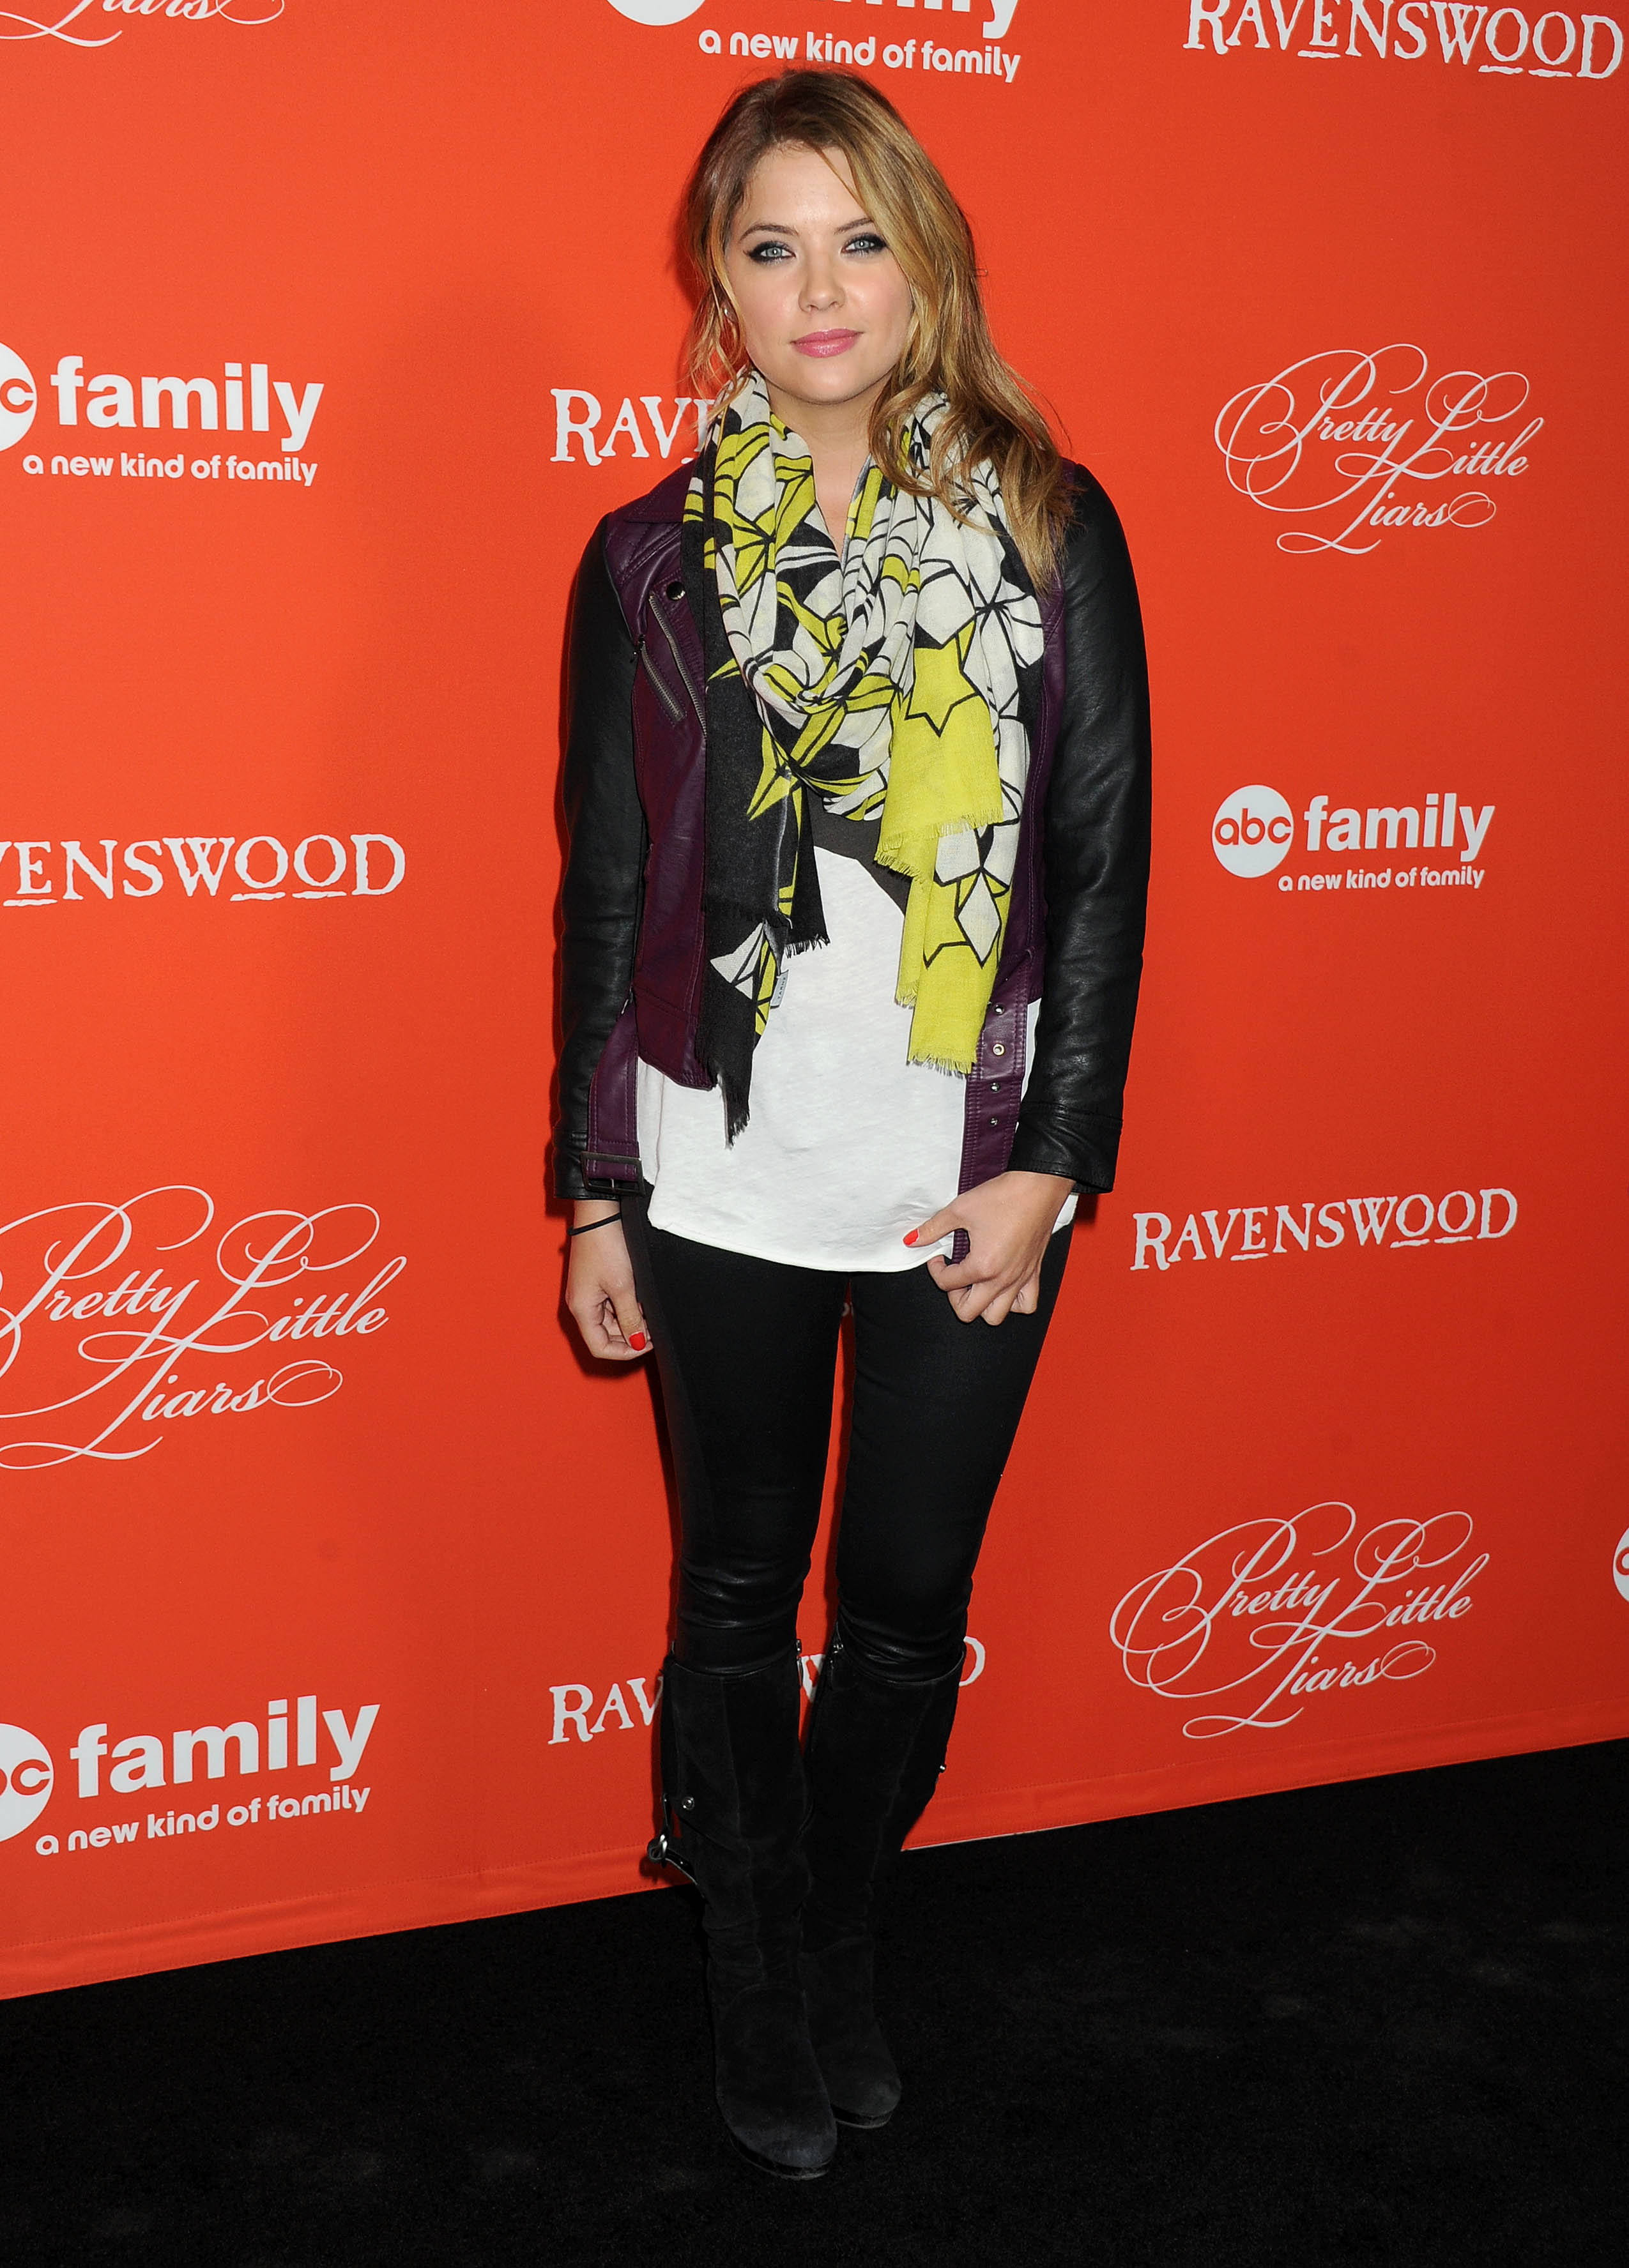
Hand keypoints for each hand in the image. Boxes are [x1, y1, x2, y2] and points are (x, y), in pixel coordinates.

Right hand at [565, 1202, 650, 1361]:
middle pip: (607, 1334)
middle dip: (631, 1333)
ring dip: (631, 1318)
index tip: (649, 1344)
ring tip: (648, 1306)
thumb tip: (637, 1343)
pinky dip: (628, 1304)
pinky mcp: (596, 1281)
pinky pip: (612, 1303)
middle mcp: (582, 1304)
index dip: (625, 1351)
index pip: (600, 1347)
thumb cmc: (606, 1245)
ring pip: (612, 1319)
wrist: (600, 1212)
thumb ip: (631, 1318)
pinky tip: (641, 1295)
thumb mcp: (623, 1287)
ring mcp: (588, 1292)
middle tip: (654, 1325)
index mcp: (581, 1309)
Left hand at [906, 1171, 1072, 1325]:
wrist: (1038, 1187)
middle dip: (954, 1297)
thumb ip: (933, 1228)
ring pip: (996, 1316)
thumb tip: (912, 1239)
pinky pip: (1027, 1304)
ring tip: (976, 1284)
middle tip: (954, 1275)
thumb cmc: (1003, 1197)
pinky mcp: (1034, 1273)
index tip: (939, 1255)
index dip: (936, 1269)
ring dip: (981, 1305)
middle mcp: (1002, 1279)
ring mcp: (1020, 1279)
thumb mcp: (960, 1209)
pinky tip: (1002, 1286)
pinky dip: (1013, 1303)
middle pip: (968, 1312)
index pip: (947, 1284)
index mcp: (982, 1266)